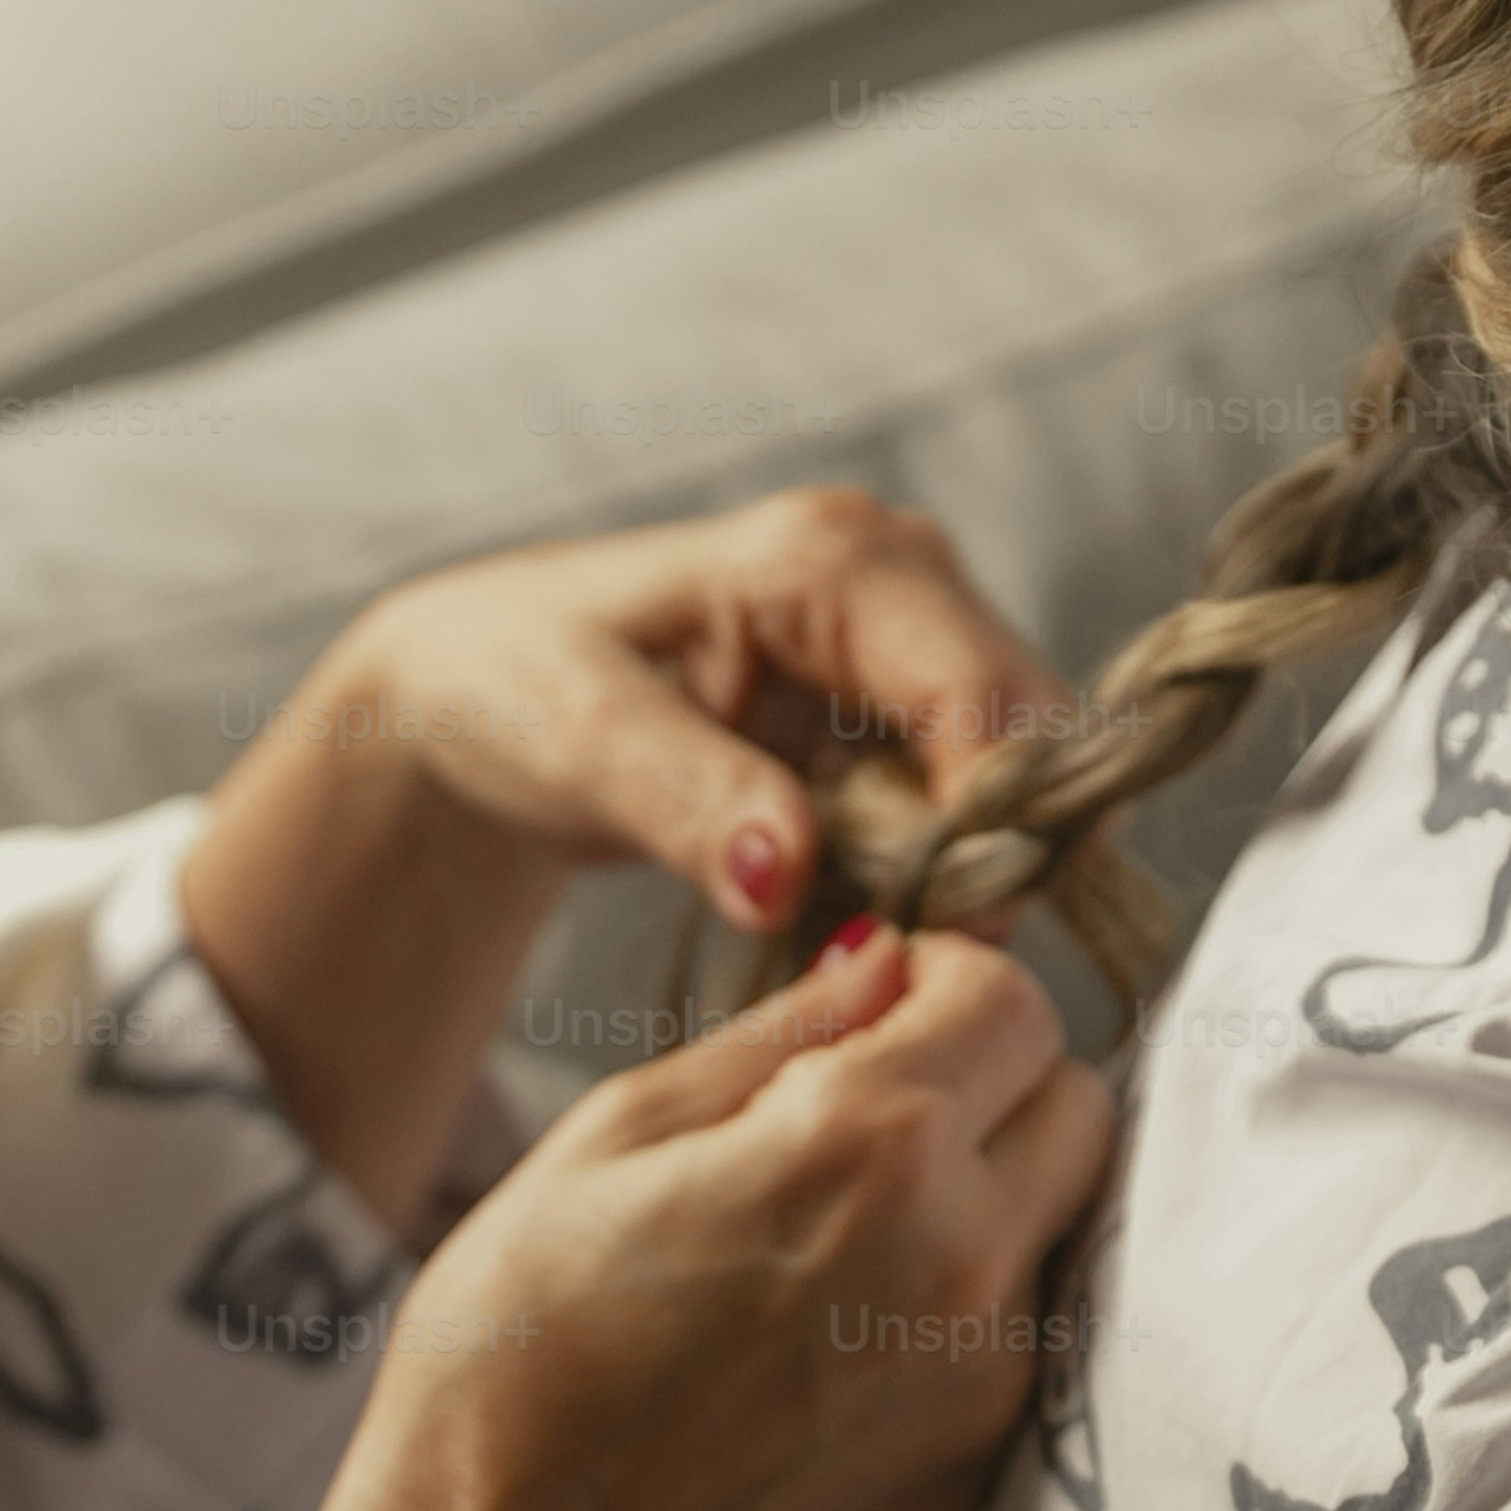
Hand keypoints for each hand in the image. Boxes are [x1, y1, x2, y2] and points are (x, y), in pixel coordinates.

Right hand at [113, 918, 1109, 1510]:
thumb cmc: (515, 1346)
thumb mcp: (617, 1132)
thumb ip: (785, 1034)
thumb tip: (893, 965)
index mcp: (867, 1145)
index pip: (1013, 1000)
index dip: (943, 985)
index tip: (873, 1014)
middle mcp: (961, 1260)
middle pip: (1077, 1105)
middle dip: (991, 1084)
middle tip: (863, 1120)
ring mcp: (985, 1381)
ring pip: (1064, 1227)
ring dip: (991, 1198)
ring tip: (842, 1236)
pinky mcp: (976, 1470)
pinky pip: (1025, 1340)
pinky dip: (968, 1309)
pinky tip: (841, 1335)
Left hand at [177, 488, 1074, 1239]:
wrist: (480, 692)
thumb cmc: (512, 687)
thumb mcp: (580, 743)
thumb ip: (688, 803)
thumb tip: (784, 874)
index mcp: (832, 561)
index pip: (986, 698)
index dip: (991, 827)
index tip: (942, 940)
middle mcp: (899, 580)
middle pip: (1030, 738)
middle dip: (986, 855)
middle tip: (893, 950)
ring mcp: (908, 644)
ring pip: (1014, 781)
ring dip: (960, 872)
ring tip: (856, 929)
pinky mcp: (898, 709)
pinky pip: (966, 806)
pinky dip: (926, 871)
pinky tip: (849, 907)